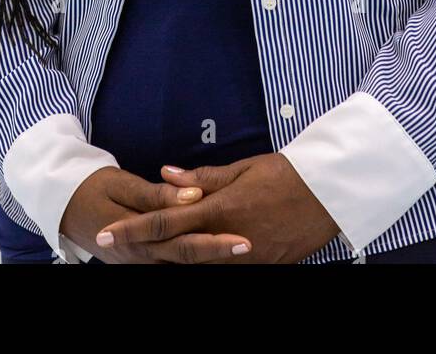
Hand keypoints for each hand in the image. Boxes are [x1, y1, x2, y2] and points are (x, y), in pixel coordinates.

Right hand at [62, 166, 252, 264]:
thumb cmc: (93, 188)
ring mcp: (141, 261)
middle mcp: (142, 257)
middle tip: (250, 245)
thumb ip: (157, 195)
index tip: (243, 239)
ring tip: (239, 249)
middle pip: (187, 258)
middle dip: (220, 253)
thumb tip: (192, 195)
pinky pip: (171, 261)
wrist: (63, 206)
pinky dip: (192, 257)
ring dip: (208, 258)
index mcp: (137, 238)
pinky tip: (212, 250)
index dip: (214, 242)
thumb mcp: (121, 184)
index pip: (183, 242)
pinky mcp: (142, 258)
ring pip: (180, 264)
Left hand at [95, 154, 340, 263]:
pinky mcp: (260, 266)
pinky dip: (203, 259)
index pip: (166, 222)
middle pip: (175, 250)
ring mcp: (243, 257)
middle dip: (140, 249)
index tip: (107, 234)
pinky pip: (223, 265)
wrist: (328, 196)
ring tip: (139, 253)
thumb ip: (202, 175)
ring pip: (197, 261)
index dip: (133, 230)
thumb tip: (166, 171)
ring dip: (170, 256)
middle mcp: (226, 238)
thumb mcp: (243, 168)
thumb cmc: (286, 174)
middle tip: (108, 247)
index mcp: (219, 209)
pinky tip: (187, 256)